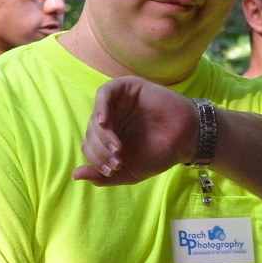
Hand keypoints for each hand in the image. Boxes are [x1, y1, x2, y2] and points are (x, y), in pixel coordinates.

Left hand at [72, 76, 196, 185]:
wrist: (186, 140)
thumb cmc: (159, 154)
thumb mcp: (128, 172)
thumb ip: (102, 176)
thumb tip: (75, 175)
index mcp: (109, 136)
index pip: (89, 146)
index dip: (96, 160)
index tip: (113, 169)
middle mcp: (112, 117)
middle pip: (91, 132)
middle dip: (101, 149)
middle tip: (118, 158)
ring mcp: (119, 102)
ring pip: (96, 116)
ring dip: (101, 134)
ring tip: (117, 148)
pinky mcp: (128, 87)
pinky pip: (105, 93)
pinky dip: (101, 107)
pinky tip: (104, 122)